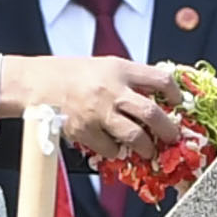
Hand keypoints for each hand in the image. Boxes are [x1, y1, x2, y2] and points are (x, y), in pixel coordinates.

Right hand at [0, 55, 183, 163]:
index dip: (175, 93)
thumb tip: (158, 95)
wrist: (38, 83)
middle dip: (168, 130)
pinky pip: (111, 148)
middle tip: (171, 136)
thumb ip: (130, 79)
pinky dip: (117, 150)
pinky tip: (116, 146)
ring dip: (146, 147)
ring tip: (148, 149)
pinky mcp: (85, 131)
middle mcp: (112, 90)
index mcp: (120, 69)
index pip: (160, 79)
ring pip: (135, 137)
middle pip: (153, 114)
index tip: (177, 103)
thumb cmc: (72, 74)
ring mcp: (99, 113)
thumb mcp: (106, 65)